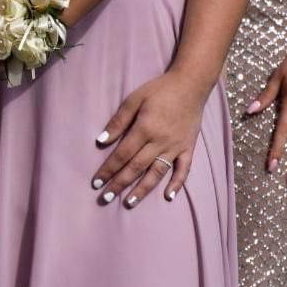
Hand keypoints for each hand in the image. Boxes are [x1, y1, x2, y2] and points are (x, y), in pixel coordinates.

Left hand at [92, 72, 204, 207]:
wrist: (191, 83)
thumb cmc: (159, 90)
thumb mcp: (134, 99)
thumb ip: (118, 121)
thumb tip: (101, 141)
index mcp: (144, 129)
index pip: (122, 155)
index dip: (108, 170)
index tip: (96, 183)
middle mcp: (160, 141)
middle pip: (136, 167)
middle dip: (119, 184)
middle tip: (105, 198)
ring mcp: (175, 146)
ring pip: (157, 173)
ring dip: (143, 189)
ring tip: (129, 202)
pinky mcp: (188, 147)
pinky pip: (184, 169)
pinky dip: (177, 183)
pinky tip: (168, 196)